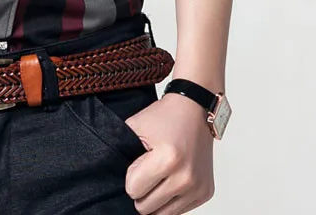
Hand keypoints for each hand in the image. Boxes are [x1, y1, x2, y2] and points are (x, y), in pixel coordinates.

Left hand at [123, 92, 214, 213]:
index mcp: (168, 159)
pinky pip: (178, 211)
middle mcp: (186, 177)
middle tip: (147, 169)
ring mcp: (198, 187)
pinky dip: (170, 199)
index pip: (133, 190)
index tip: (138, 161)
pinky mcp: (205, 193)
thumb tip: (109, 177)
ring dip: (155, 198)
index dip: (130, 175)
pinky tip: (171, 179)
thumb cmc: (165, 117)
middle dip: (141, 190)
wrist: (194, 110)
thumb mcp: (135, 126)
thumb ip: (120, 150)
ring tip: (158, 176)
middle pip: (146, 207)